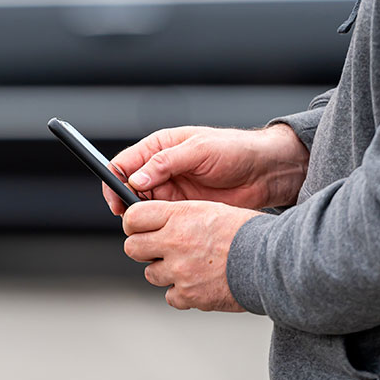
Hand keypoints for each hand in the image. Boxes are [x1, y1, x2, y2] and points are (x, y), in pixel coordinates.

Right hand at [101, 125, 307, 215]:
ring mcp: (172, 191)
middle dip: (126, 205)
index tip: (117, 201)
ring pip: (143, 209)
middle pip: (128, 190)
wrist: (265, 172)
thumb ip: (165, 163)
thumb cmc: (235, 150)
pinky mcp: (183, 210)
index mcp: (159, 147)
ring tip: (154, 225)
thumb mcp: (199, 150)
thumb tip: (136, 179)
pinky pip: (162, 221)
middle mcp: (161, 170)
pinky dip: (160, 228)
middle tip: (133, 219)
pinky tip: (168, 231)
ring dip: (143, 219)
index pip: (123, 164)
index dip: (114, 183)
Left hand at [122, 200, 261, 311]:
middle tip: (159, 249)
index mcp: (179, 216)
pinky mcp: (188, 295)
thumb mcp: (209, 210)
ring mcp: (180, 271)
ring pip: (150, 274)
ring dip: (165, 272)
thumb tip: (155, 223)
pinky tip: (198, 282)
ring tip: (189, 266)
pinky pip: (170, 296)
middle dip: (143, 249)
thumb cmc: (246, 234)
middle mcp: (175, 242)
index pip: (133, 217)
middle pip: (132, 248)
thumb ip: (178, 216)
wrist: (269, 262)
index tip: (138, 227)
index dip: (133, 223)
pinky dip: (181, 292)